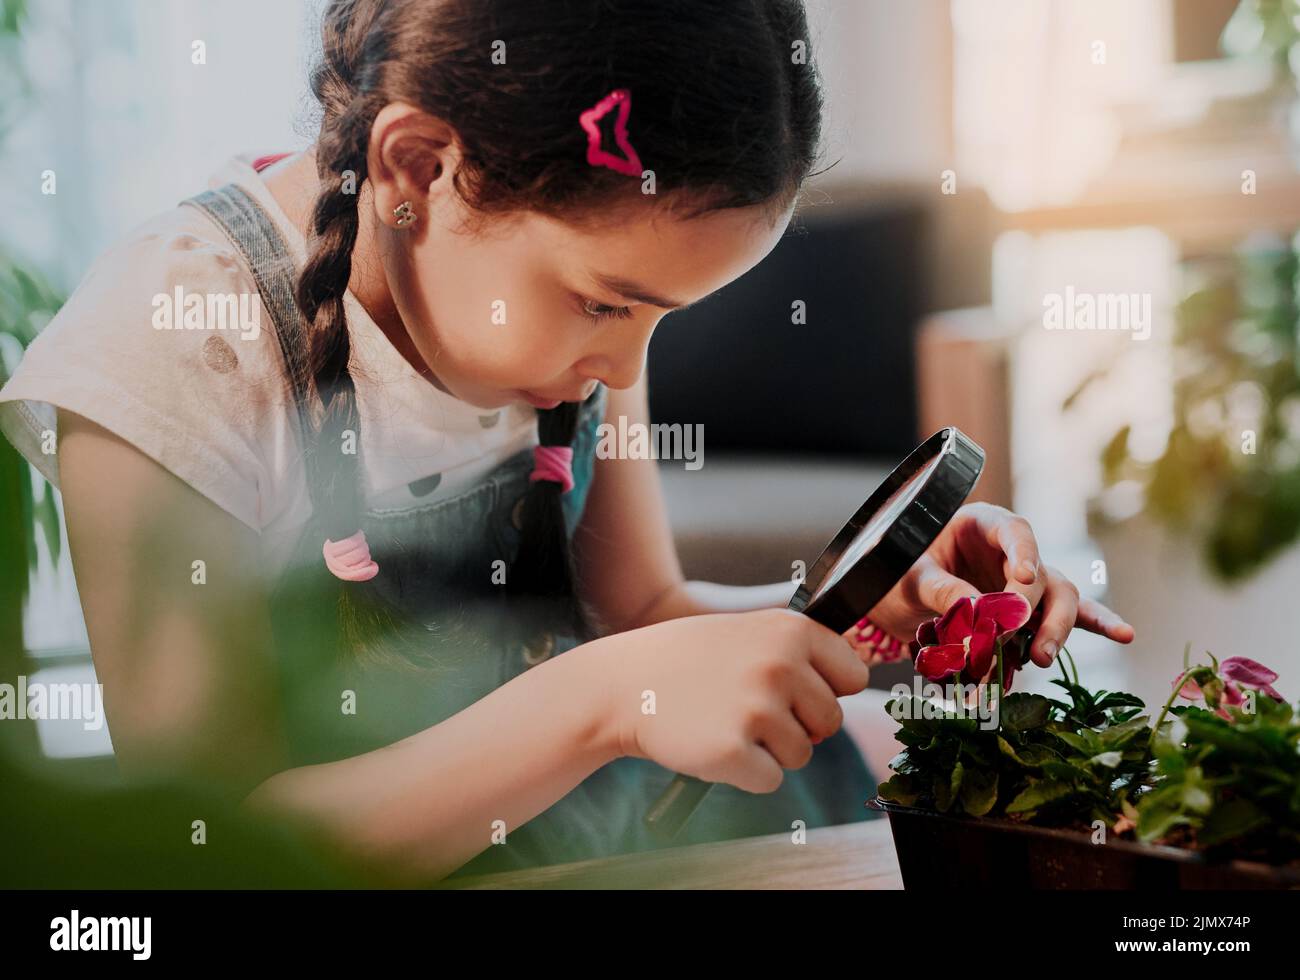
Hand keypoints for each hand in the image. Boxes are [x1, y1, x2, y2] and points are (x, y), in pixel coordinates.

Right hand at [604, 608, 869, 792]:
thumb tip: (855, 679)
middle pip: (831, 722)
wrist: (623, 685)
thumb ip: (799, 650)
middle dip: (797, 725)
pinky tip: (713, 743)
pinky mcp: (735, 751)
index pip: (853, 676)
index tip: (792, 690)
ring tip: (725, 721)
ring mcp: (758, 709)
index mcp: (791, 630)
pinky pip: (770, 780)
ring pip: (802, 755)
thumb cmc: (689, 660)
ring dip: (769, 750)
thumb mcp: (749, 632)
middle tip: (747, 709)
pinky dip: (745, 773)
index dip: (826, 690)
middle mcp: (781, 665)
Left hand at [859, 502, 1133, 666]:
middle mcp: (1010, 552)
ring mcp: (1023, 583)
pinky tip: (1124, 633)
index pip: (1013, 530)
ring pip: (1058, 600)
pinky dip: (1093, 625)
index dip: (1023, 553)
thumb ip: (940, 589)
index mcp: (980, 524)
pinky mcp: (1027, 612)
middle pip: (1042, 574)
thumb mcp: (908, 577)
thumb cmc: (894, 574)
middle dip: (1035, 610)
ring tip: (1041, 658)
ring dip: (1054, 630)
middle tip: (1020, 639)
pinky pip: (1063, 617)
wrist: (890, 600)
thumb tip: (974, 612)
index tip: (1021, 578)